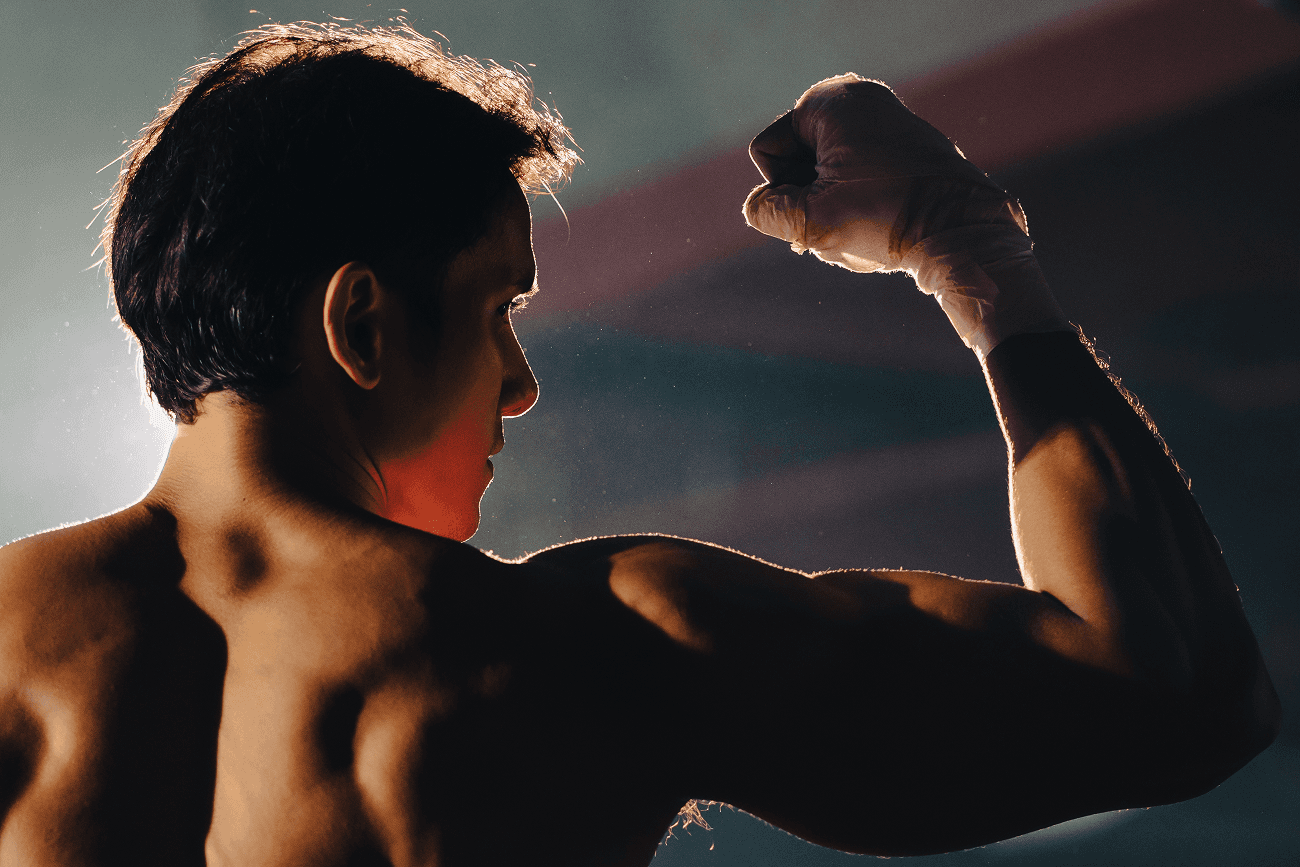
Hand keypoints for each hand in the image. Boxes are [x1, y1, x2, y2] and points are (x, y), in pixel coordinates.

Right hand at [743, 74, 1020, 272]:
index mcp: (833, 101)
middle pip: (798, 164)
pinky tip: (881, 234)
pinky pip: (858, 183)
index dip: (782, 190)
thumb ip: (766, 211)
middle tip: (840, 229)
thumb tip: (759, 207)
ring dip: (832, 215)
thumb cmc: (888, 218)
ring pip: (827, 180)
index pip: (767, 151)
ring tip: (863, 236)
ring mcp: (885, 125)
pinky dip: (859, 211)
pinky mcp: (905, 153)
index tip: (819, 206)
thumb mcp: (812, 220)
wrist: (964, 234)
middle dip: (809, 203)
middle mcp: (860, 102)